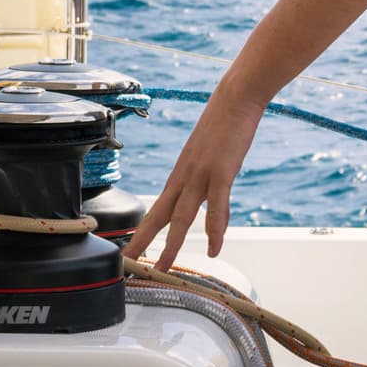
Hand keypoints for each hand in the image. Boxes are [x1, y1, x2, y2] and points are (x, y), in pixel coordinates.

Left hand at [123, 85, 266, 269]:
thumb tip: (212, 194)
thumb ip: (208, 176)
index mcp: (181, 174)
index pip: (157, 209)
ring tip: (164, 268)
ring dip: (171, 245)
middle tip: (129, 266)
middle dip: (143, 243)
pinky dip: (214, 230)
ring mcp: (201, 175)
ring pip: (181, 216)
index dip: (144, 231)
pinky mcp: (222, 172)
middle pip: (160, 216)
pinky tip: (213, 248)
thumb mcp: (211, 153)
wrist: (236, 98)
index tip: (133, 251)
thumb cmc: (225, 122)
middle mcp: (185, 177)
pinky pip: (216, 207)